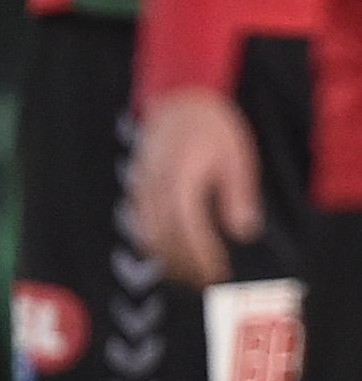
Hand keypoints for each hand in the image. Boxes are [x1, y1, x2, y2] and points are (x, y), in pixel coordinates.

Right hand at [130, 91, 261, 288]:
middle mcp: (156, 184)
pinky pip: (140, 221)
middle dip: (185, 263)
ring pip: (148, 231)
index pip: (187, 226)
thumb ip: (238, 196)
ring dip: (168, 258)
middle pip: (164, 235)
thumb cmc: (212, 127)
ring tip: (189, 275)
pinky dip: (153, 242)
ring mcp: (142, 185)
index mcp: (182, 176)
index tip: (217, 272)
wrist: (178, 98)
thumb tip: (242, 233)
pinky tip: (169, 253)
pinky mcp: (137, 186)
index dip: (201, 254)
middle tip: (206, 282)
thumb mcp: (237, 158)